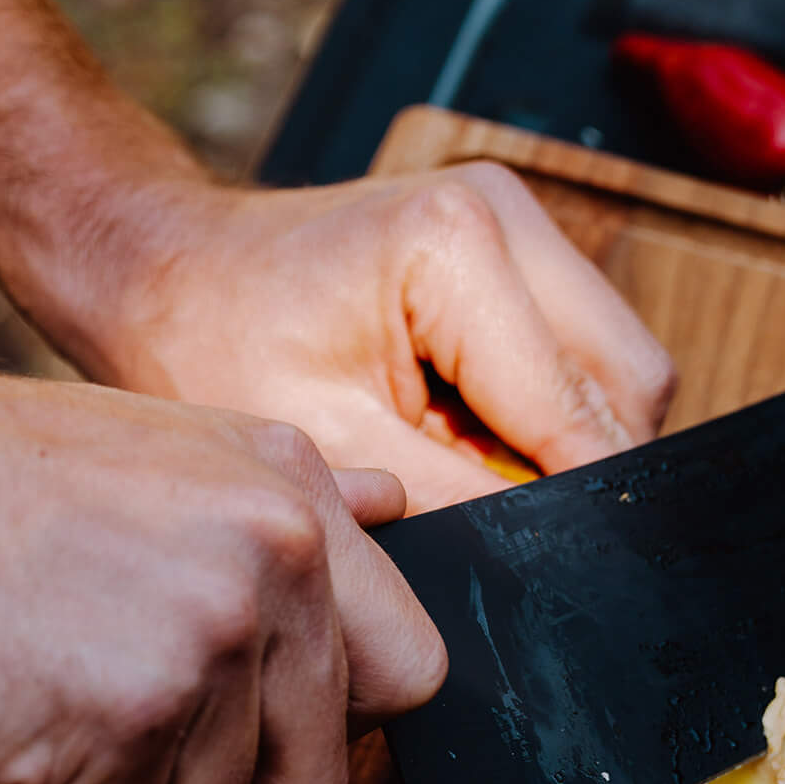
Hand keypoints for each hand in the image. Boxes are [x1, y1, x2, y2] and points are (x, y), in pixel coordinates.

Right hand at [0, 334, 445, 783]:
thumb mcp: (156, 449)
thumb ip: (287, 495)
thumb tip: (394, 506)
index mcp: (293, 493)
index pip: (411, 669)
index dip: (334, 726)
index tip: (254, 725)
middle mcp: (274, 558)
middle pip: (316, 779)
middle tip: (113, 733)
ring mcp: (204, 642)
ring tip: (31, 717)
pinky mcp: (118, 726)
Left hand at [23, 162, 677, 510]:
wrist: (156, 271)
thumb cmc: (206, 348)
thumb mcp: (331, 452)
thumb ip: (461, 501)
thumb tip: (554, 555)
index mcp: (458, 244)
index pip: (583, 412)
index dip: (578, 503)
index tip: (561, 573)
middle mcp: (504, 210)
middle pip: (628, 382)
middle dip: (579, 466)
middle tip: (492, 516)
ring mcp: (514, 217)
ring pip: (614, 370)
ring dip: (561, 438)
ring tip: (462, 466)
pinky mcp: (507, 243)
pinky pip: (573, 353)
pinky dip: (536, 411)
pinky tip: (461, 431)